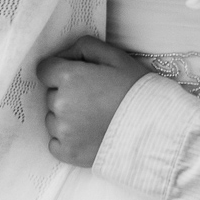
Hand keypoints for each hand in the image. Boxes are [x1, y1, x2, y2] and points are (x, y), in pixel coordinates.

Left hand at [37, 37, 148, 167]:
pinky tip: (88, 134)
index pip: (44, 69)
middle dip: (66, 94)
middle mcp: (60, 104)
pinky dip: (67, 139)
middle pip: (51, 94)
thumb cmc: (136, 89)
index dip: (60, 70)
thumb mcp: (115, 56)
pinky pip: (55, 143)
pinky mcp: (68, 153)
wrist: (155, 129)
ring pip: (52, 119)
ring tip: (94, 118)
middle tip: (93, 98)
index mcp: (69, 77)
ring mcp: (62, 131)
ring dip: (66, 117)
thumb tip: (64, 54)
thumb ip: (84, 47)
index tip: (77, 77)